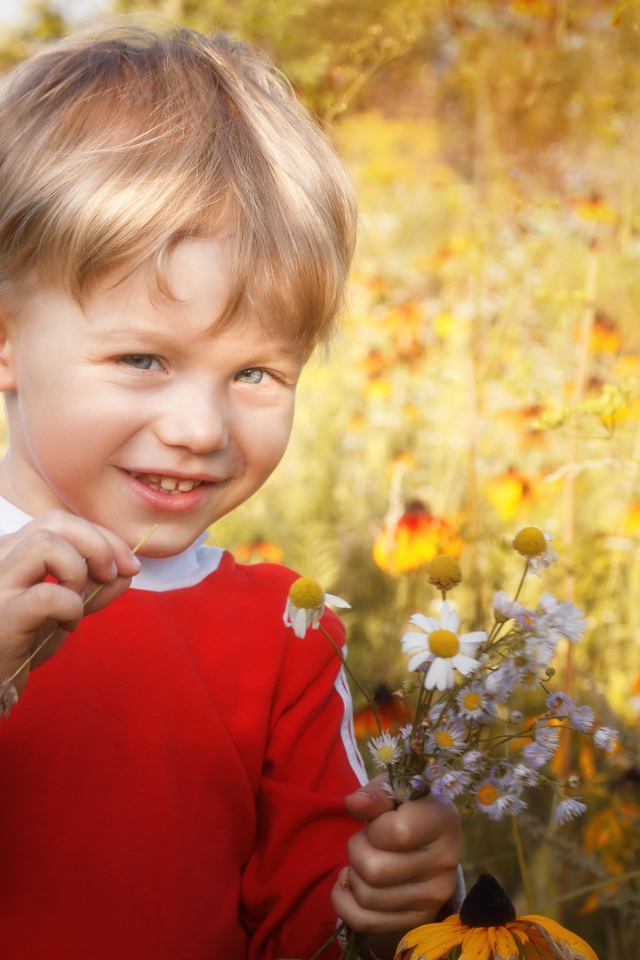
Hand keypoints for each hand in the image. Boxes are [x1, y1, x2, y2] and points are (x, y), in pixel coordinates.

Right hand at [0, 510, 140, 696]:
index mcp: (13, 550)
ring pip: (46, 544)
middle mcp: (0, 558)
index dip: (103, 537)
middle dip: (100, 544)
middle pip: (56, 522)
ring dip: (78, 573)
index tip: (129, 565)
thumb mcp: (65, 608)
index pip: (62, 521)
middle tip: (113, 575)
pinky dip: (71, 607)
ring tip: (77, 603)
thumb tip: (128, 570)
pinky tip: (68, 626)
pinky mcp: (2, 617)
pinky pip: (47, 595)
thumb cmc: (23, 642)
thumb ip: (94, 587)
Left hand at [330, 774, 461, 936]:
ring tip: (365, 860)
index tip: (377, 822)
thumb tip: (353, 803)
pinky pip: (362, 921)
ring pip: (366, 896)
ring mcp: (433, 897)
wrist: (425, 843)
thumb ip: (375, 794)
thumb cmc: (405, 810)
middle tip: (365, 841)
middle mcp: (445, 862)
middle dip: (356, 850)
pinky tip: (353, 884)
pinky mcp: (416, 921)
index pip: (396, 832)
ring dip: (353, 875)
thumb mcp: (394, 792)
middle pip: (374, 870)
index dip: (374, 826)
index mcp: (444, 821)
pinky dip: (345, 902)